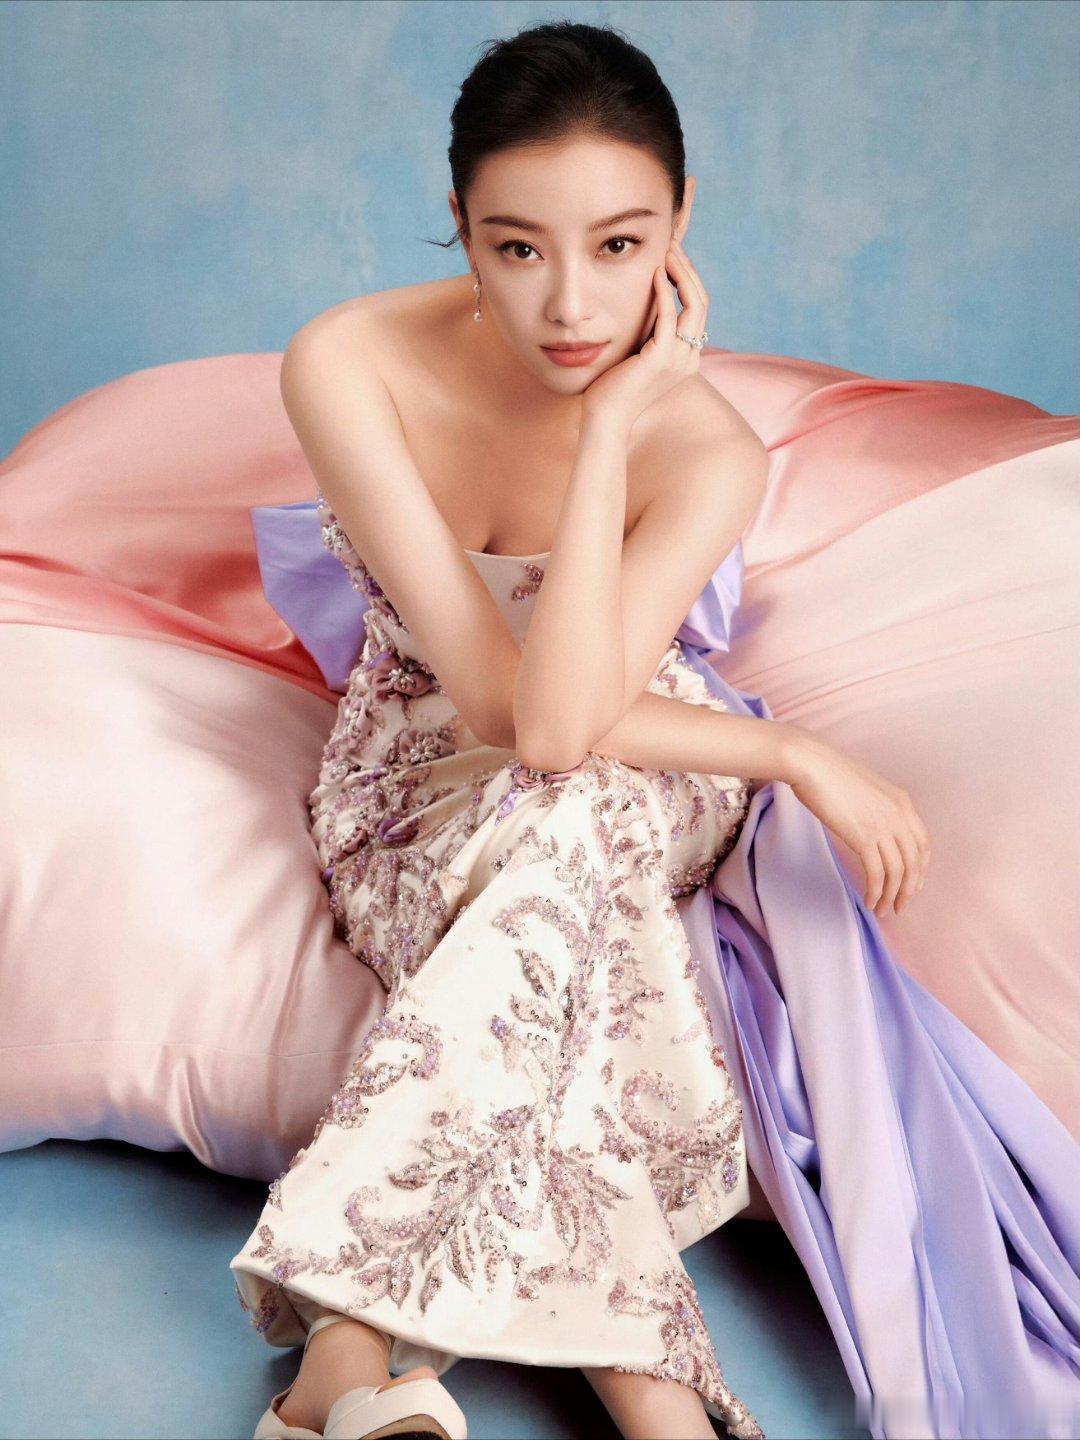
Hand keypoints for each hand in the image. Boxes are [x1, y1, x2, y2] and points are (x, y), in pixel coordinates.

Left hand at [581, 235, 708, 430]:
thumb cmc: (612, 388)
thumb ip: (646, 331)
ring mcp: (678, 360)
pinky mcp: (660, 360)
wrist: (604, 419)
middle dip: (689, 270)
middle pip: (702, 303)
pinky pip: (668, 317)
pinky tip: (655, 274)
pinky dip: (664, 292)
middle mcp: (688, 358)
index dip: (688, 280)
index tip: (672, 258)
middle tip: (673, 245)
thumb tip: (644, 301)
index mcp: (686, 357)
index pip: (697, 310)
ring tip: (667, 252)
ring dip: (681, 274)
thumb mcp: (635, 353)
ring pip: (694, 306)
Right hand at [783, 733, 930, 916]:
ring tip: (882, 910)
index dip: (920, 869)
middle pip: (914, 862)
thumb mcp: (866, 789)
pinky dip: (875, 892)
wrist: (812, 765)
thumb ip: (877, 808)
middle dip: (908, 889)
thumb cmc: (830, 774)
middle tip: (899, 906)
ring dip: (891, 896)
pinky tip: (869, 901)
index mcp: (903, 802)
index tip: (912, 885)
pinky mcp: (864, 837)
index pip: (923, 844)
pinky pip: (877, 874)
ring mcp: (883, 827)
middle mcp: (899, 816)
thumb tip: (873, 829)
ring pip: (897, 872)